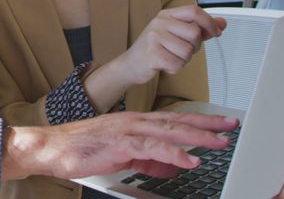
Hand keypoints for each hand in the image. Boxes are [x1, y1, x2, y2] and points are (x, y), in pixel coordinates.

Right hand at [2, 111, 238, 181]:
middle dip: (208, 123)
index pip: (174, 119)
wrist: (52, 148)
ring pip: (169, 131)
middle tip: (231, 126)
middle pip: (178, 120)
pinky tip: (188, 158)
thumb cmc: (81, 150)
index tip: (221, 123)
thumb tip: (172, 165)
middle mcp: (135, 122)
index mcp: (136, 122)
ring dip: (196, 136)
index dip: (200, 120)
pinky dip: (172, 153)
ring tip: (218, 142)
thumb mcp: (122, 155)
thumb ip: (148, 159)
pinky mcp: (119, 143)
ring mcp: (127, 130)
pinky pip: (151, 148)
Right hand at [116, 5, 226, 84]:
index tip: (217, 32)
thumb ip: (200, 29)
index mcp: (166, 15)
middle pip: (195, 33)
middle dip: (194, 47)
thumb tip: (222, 23)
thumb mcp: (177, 34)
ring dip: (184, 60)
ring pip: (188, 51)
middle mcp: (160, 22)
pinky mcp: (152, 54)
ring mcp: (154, 37)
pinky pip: (178, 64)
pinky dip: (175, 68)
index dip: (209, 22)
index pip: (194, 11)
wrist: (131, 64)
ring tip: (171, 57)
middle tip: (182, 51)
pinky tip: (165, 65)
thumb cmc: (155, 48)